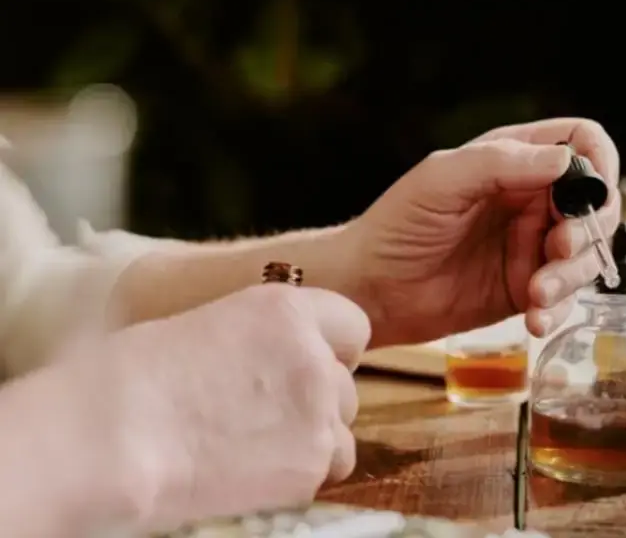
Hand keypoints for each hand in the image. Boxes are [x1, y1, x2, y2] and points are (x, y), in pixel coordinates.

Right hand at [50, 284, 369, 530]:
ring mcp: (318, 413)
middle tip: (266, 416)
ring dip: (313, 442)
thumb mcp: (204, 326)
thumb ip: (258, 337)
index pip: (352, 326)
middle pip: (347, 385)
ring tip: (255, 448)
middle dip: (317, 402)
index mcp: (285, 309)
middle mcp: (313, 356)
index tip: (303, 367)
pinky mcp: (310, 466)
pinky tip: (252, 474)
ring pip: (344, 434)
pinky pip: (326, 473)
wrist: (112, 437)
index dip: (330, 350)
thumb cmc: (129, 377)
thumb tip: (265, 355)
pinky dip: (299, 477)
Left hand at [352, 118, 619, 345]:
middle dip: (587, 231)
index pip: (581, 144)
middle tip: (558, 249)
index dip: (599, 162)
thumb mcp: (441, 180)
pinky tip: (536, 320)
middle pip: (596, 206)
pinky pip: (564, 298)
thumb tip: (564, 160)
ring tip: (538, 295)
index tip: (595, 192)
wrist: (370, 290)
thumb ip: (500, 163)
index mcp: (514, 160)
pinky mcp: (526, 290)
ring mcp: (531, 247)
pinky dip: (559, 309)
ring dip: (572, 276)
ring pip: (586, 255)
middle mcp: (531, 200)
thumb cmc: (396, 224)